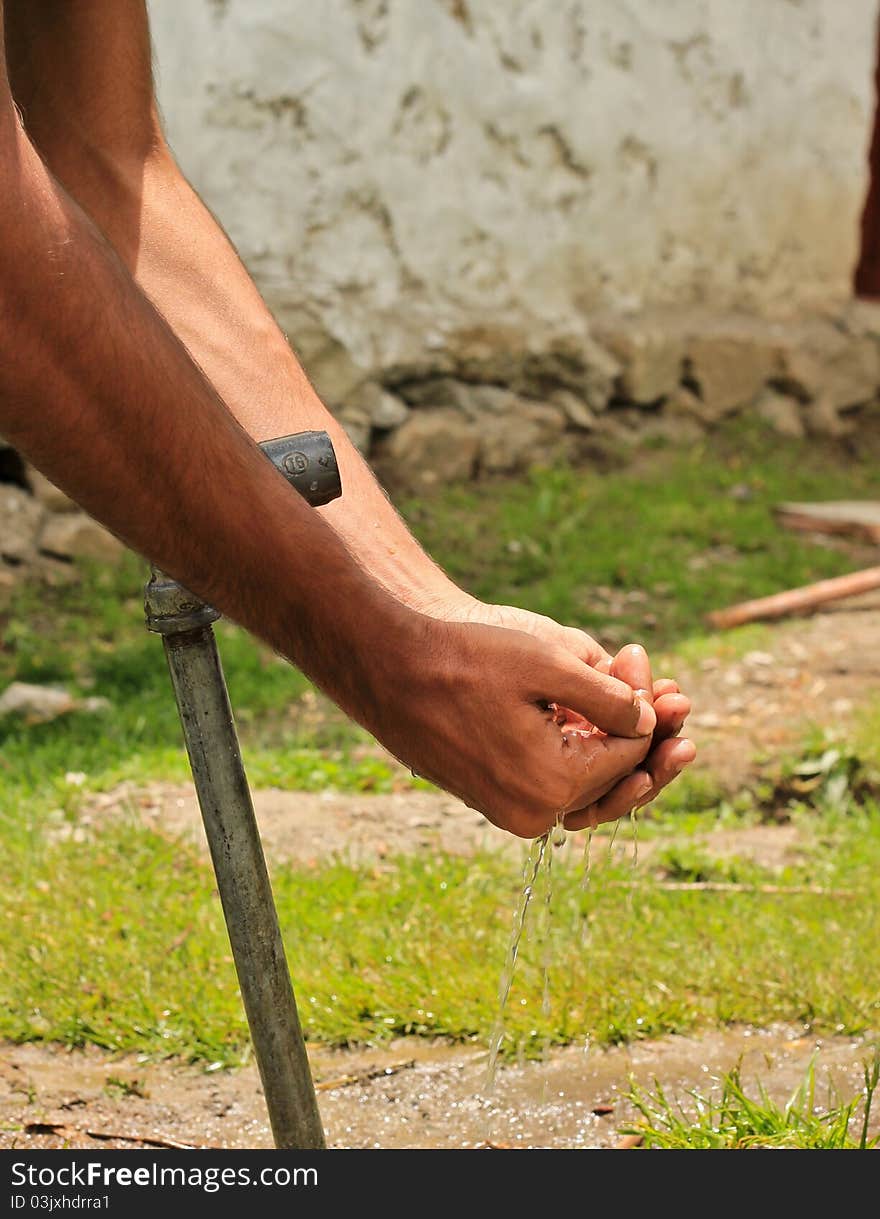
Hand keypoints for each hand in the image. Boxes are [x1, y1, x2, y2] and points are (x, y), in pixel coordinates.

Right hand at [425, 595, 694, 830]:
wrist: (385, 665)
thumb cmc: (462, 658)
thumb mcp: (547, 663)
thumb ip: (611, 696)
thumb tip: (649, 721)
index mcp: (551, 785)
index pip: (628, 753)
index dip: (646, 706)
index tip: (640, 659)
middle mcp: (532, 812)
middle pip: (614, 778)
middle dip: (644, 733)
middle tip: (678, 693)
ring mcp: (508, 809)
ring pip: (584, 779)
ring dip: (614, 741)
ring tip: (639, 698)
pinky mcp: (491, 796)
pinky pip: (551, 777)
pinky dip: (576, 746)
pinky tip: (587, 713)